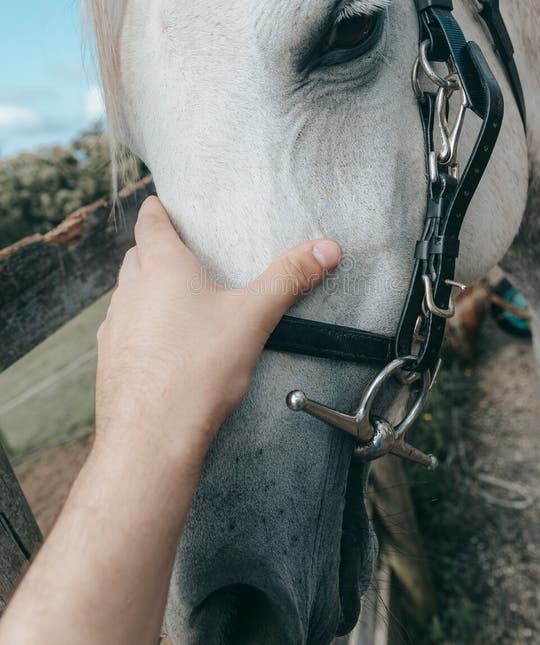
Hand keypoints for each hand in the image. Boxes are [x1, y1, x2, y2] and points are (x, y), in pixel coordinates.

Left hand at [95, 196, 340, 467]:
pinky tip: (164, 349)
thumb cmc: (199, 371)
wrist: (151, 437)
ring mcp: (114, 326)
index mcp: (162, 267)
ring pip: (128, 294)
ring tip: (179, 306)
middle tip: (185, 259)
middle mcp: (130, 290)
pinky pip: (123, 331)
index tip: (164, 207)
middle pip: (137, 256)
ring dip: (147, 292)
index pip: (150, 221)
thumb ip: (289, 278)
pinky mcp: (109, 359)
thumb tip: (326, 248)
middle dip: (157, 252)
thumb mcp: (253, 317)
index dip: (158, 210)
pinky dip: (140, 329)